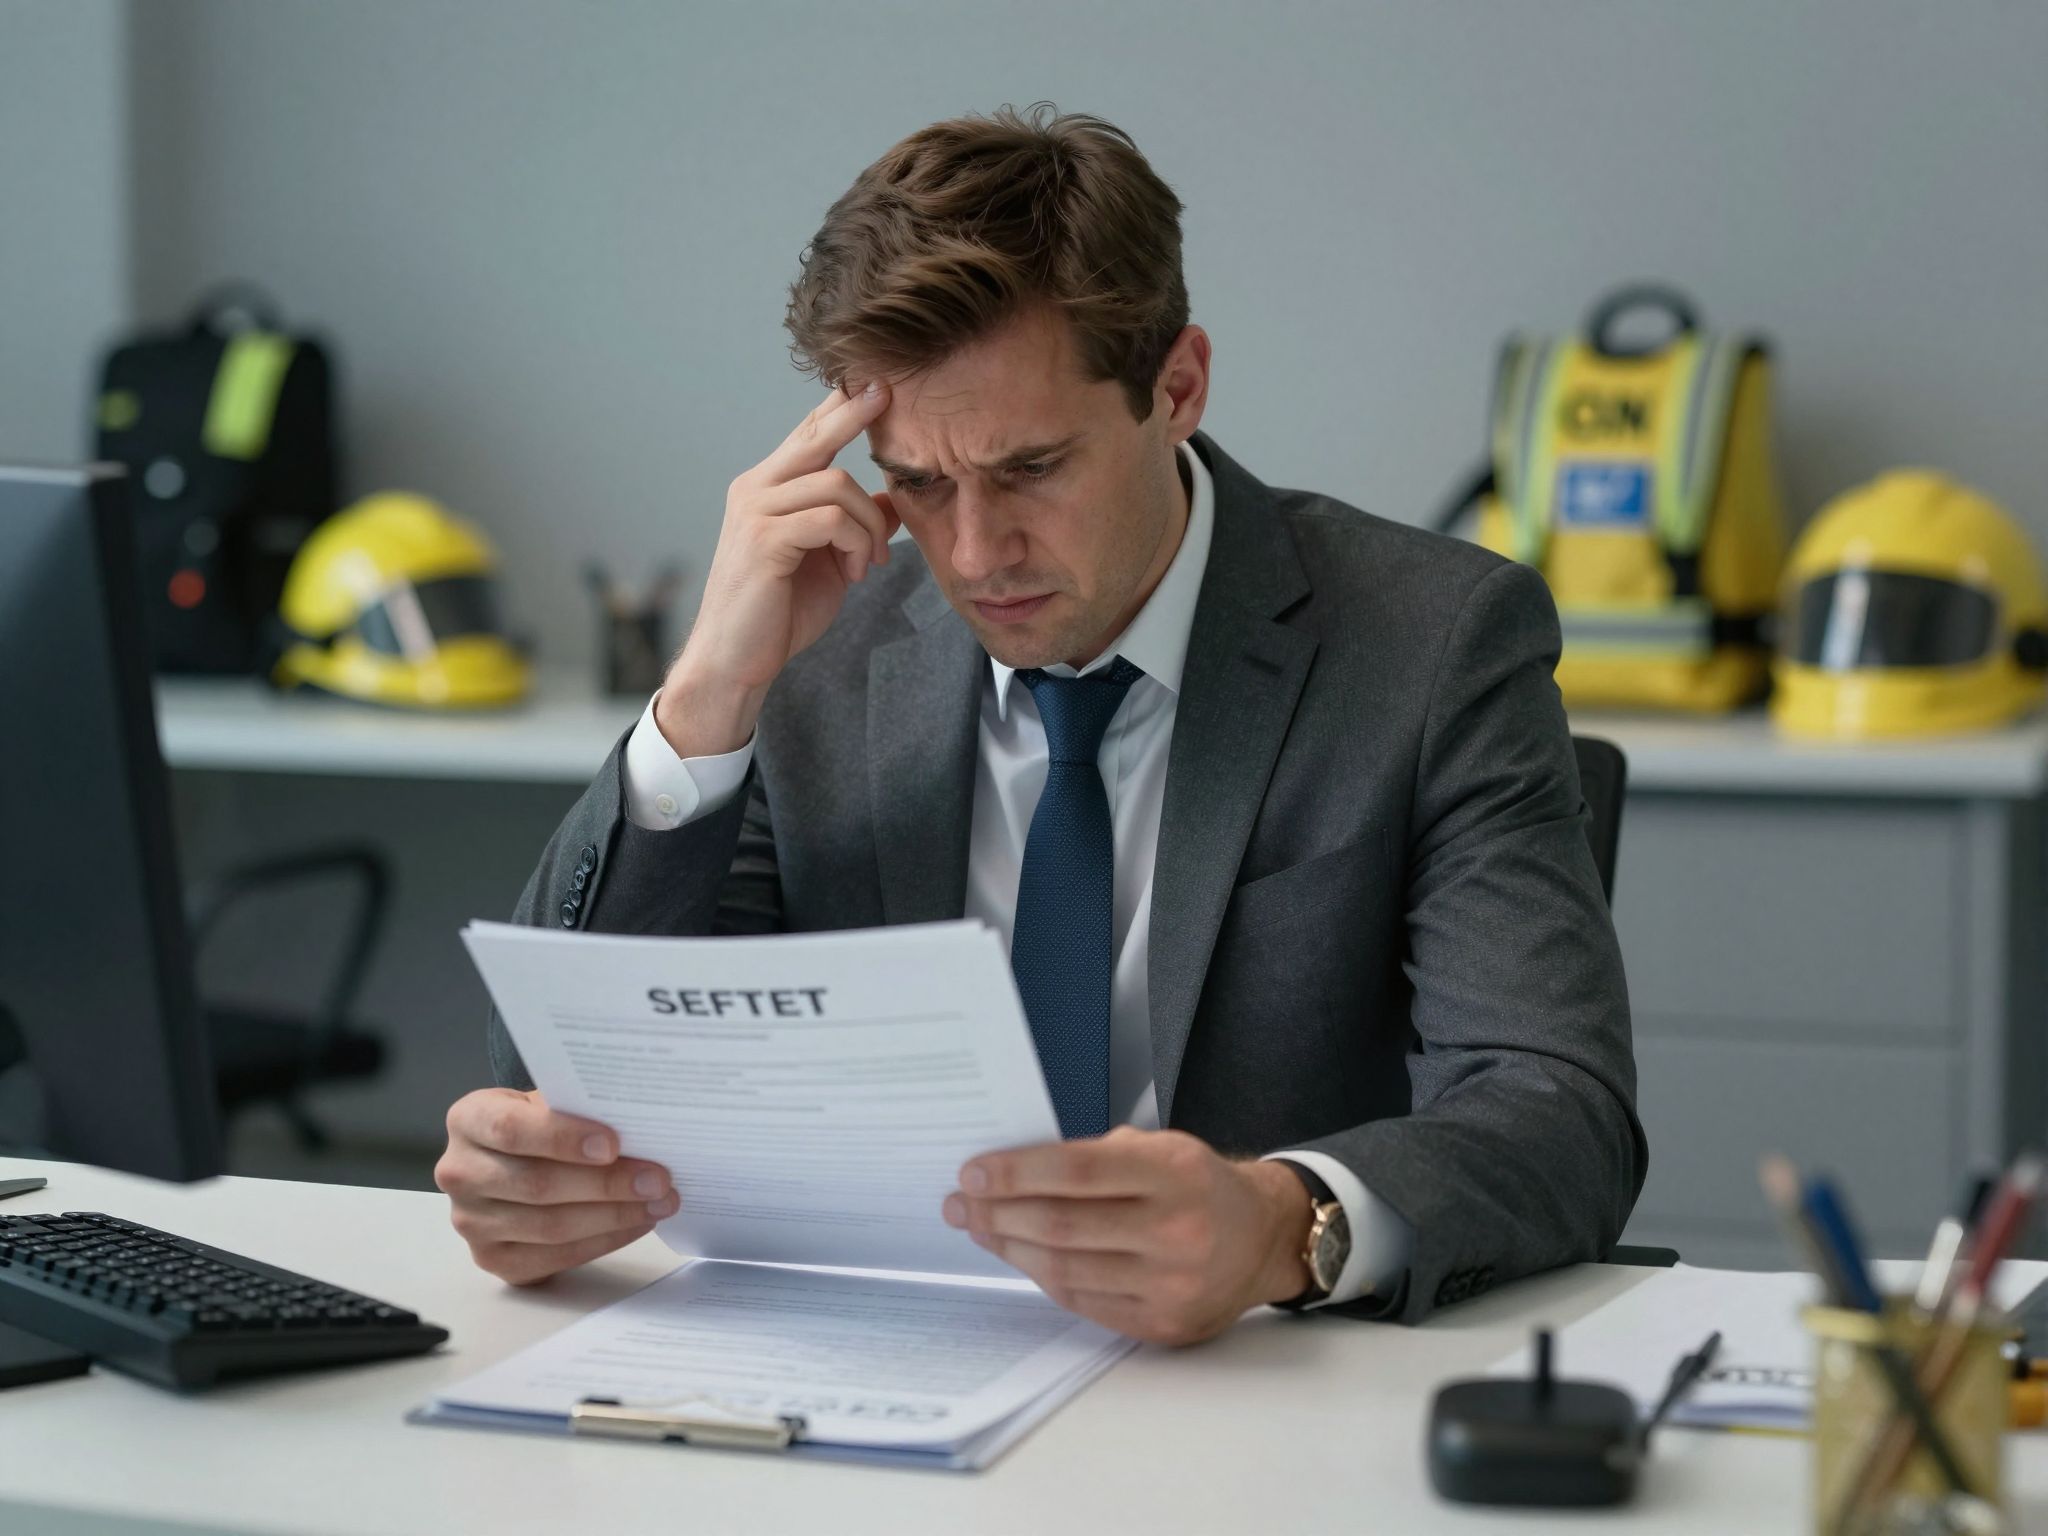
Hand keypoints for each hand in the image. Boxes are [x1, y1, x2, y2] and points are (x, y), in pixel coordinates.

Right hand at [436, 1087, 679, 1284]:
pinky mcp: (493, 1259)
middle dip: (606, 1184)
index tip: (613, 1144)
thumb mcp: (548, 1101)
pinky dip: (603, 1241)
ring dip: (614, 1216)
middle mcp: (460, 1172)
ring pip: (550, 1226)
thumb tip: (641, 1125)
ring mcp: (471, 1222)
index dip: (563, 1138)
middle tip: (658, 1180)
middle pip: (537, 1184)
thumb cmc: (538, 1122)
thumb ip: (578, 1108)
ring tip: (659, 1203)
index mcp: (469, 1119)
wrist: (510, 1158)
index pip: (511, 1129)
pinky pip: (554, 1257)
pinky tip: (636, 1224)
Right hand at [656, 382, 899, 755]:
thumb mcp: (829, 562)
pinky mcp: (764, 539)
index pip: (808, 435)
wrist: (737, 662)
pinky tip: (856, 572)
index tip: (876, 382)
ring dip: (867, 525)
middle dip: (854, 412)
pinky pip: (828, 518)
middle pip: (814, 436)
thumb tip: (891, 500)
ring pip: (834, 484)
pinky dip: (855, 542)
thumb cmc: (779, 613)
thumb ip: (853, 526)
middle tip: (888, 391)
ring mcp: (755, 512)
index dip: (841, 407)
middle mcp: (755, 489)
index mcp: (768, 489)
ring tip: (870, 563)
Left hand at [941, 1126, 1314, 1345]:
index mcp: (1175, 1173)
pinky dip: (1044, 1277)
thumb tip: (1010, 1173)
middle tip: (961, 1204)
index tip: (973, 1173)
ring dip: (1011, 1248)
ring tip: (981, 1229)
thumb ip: (1093, 1157)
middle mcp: (1178, 1230)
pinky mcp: (1164, 1325)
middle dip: (999, 1213)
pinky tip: (1022, 1257)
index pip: (1077, 1170)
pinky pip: (1083, 1302)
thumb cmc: (1199, 1184)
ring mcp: (1172, 1285)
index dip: (1016, 1173)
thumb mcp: (1160, 1148)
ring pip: (1065, 1270)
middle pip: (1062, 1225)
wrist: (1263, 1238)